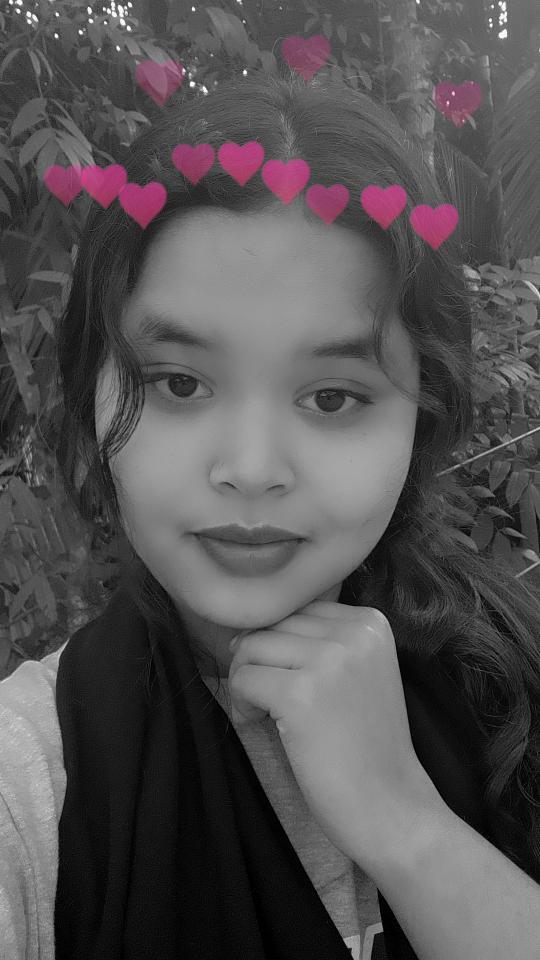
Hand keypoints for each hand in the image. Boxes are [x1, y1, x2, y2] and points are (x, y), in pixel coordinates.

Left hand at [228, 600, 443, 872]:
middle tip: (269, 703)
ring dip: (245, 682)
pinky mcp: (301, 693)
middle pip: (272, 624)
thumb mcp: (358, 672)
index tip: (289, 683)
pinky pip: (242, 678)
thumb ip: (319, 641)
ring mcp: (329, 660)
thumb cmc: (366, 745)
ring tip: (264, 715)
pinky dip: (240, 704)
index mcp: (370, 621)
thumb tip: (246, 629)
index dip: (281, 646)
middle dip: (259, 662)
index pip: (297, 609)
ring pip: (251, 647)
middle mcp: (353, 632)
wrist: (391, 806)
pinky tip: (258, 725)